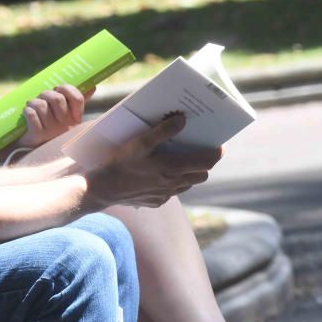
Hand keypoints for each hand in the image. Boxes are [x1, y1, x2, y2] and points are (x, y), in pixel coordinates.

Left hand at [17, 85, 94, 148]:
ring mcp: (51, 132)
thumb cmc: (50, 130)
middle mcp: (65, 127)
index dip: (67, 91)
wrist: (31, 151)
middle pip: (57, 98)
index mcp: (74, 120)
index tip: (59, 94)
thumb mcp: (65, 117)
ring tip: (32, 107)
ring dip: (33, 103)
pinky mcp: (37, 136)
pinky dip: (27, 111)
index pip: (78, 98)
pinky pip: (32, 114)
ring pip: (41, 105)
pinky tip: (26, 114)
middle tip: (42, 101)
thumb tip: (93, 87)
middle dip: (46, 95)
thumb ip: (75, 102)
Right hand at [84, 112, 221, 209]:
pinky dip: (173, 182)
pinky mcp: (156, 202)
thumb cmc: (120, 163)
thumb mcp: (140, 142)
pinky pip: (173, 191)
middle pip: (202, 175)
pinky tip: (161, 173)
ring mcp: (165, 195)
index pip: (207, 162)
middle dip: (204, 162)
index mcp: (172, 168)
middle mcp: (173, 184)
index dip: (216, 152)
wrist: (102, 189)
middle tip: (199, 149)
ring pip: (188, 184)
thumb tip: (182, 119)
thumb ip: (163, 131)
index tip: (220, 144)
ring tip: (180, 159)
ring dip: (189, 172)